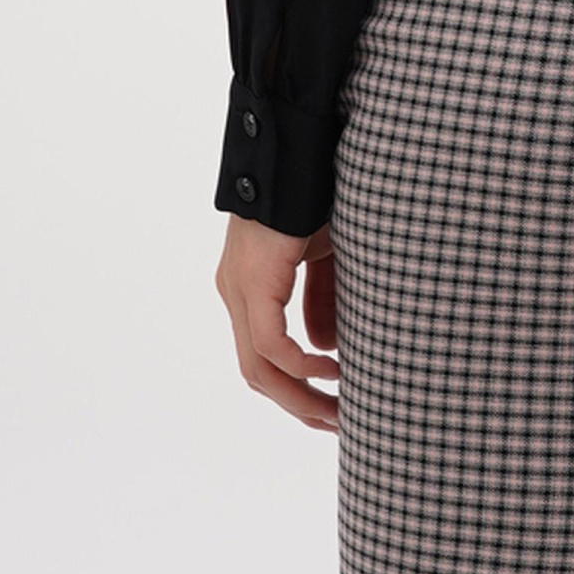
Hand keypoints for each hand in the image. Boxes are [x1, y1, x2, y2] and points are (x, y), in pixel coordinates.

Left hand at [216, 214, 340, 431]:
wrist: (297, 150)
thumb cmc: (315, 194)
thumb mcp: (327, 255)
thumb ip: (322, 300)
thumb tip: (325, 349)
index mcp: (250, 286)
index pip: (264, 355)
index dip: (296, 387)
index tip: (331, 406)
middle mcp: (236, 293)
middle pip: (259, 373)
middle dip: (299, 404)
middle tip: (337, 423)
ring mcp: (240, 290)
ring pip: (260, 368)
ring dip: (298, 396)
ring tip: (337, 411)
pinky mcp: (254, 283)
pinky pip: (270, 345)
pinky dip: (300, 365)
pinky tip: (331, 369)